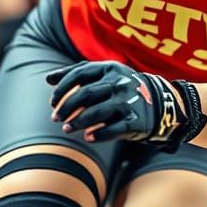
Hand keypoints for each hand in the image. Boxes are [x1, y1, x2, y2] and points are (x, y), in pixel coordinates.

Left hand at [47, 60, 192, 146]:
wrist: (159, 103)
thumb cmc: (122, 88)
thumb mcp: (105, 74)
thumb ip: (77, 74)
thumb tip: (47, 78)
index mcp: (109, 68)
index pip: (79, 74)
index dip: (62, 89)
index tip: (52, 102)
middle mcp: (119, 83)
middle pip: (85, 94)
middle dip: (67, 107)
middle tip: (56, 118)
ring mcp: (129, 102)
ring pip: (97, 113)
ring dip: (78, 122)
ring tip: (67, 129)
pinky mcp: (136, 121)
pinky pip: (114, 129)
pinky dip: (98, 135)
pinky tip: (88, 137)